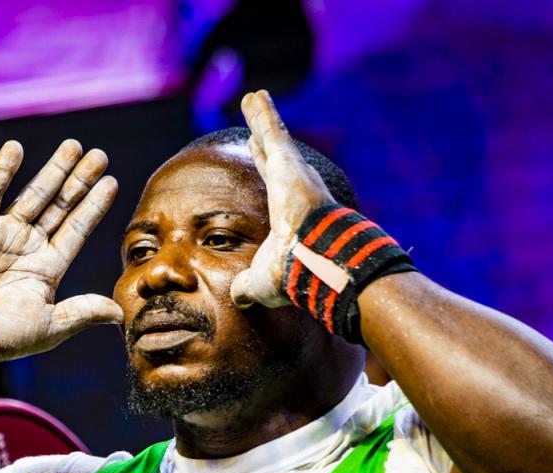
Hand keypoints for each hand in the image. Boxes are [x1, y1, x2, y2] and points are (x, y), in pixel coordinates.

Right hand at [0, 140, 121, 362]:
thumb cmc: (0, 337)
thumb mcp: (48, 326)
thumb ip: (82, 312)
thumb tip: (118, 313)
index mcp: (47, 268)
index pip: (76, 230)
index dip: (93, 207)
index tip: (111, 183)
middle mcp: (28, 246)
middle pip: (60, 206)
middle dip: (79, 181)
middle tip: (100, 155)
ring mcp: (1, 234)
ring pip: (33, 194)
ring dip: (52, 170)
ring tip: (73, 146)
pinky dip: (2, 171)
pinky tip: (16, 148)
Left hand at [230, 90, 333, 309]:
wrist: (313, 262)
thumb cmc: (294, 275)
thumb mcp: (262, 281)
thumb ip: (248, 284)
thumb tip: (238, 296)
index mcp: (288, 211)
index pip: (272, 181)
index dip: (264, 164)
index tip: (257, 149)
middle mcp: (293, 188)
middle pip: (274, 155)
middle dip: (265, 137)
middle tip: (256, 116)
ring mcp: (292, 173)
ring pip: (274, 138)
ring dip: (263, 118)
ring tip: (252, 97)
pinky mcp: (289, 163)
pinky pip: (272, 131)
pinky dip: (263, 113)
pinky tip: (253, 95)